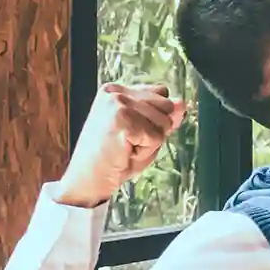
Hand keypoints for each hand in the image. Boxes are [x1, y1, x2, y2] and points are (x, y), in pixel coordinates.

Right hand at [56, 84, 187, 208]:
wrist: (88, 180)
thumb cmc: (115, 157)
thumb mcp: (145, 132)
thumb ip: (164, 116)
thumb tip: (181, 104)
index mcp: (117, 90)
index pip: (162, 92)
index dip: (157, 117)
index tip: (132, 132)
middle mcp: (116, 92)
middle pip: (167, 105)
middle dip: (157, 129)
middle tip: (129, 142)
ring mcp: (117, 104)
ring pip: (164, 122)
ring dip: (151, 141)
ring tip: (127, 147)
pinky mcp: (122, 120)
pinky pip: (156, 137)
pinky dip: (146, 151)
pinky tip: (125, 152)